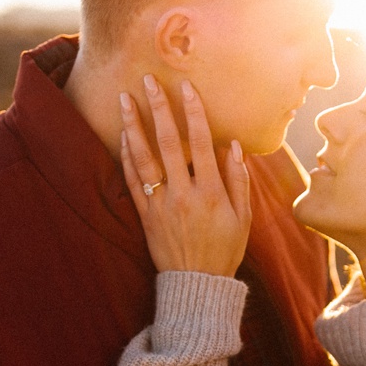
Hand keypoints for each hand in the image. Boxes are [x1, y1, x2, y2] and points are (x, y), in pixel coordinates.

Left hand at [119, 75, 250, 277]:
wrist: (197, 284)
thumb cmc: (225, 250)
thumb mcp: (243, 218)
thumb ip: (238, 180)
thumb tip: (233, 145)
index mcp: (211, 192)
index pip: (201, 143)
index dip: (193, 112)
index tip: (185, 87)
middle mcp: (183, 194)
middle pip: (168, 143)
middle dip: (159, 108)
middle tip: (148, 80)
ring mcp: (161, 204)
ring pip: (143, 158)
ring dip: (133, 126)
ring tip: (124, 99)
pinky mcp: (145, 215)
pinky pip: (133, 181)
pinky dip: (126, 156)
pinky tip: (123, 136)